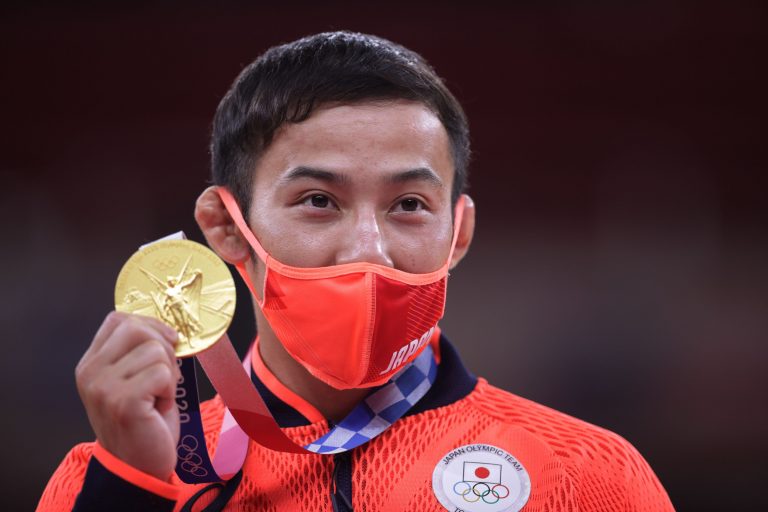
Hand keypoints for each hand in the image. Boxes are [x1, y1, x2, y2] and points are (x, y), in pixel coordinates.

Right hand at [76, 311, 180, 480]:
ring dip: (169, 373)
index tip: (166, 342)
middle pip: (137, 328)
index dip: (150, 325)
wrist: (138, 465)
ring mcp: (104, 387)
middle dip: (163, 347)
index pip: (119, 319)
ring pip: (155, 351)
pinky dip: (170, 389)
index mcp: (90, 363)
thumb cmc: (144, 419)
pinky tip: (159, 406)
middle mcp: (91, 372)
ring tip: (158, 396)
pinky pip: (162, 373)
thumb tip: (167, 327)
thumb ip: (137, 351)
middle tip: (165, 375)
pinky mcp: (124, 401)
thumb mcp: (133, 378)